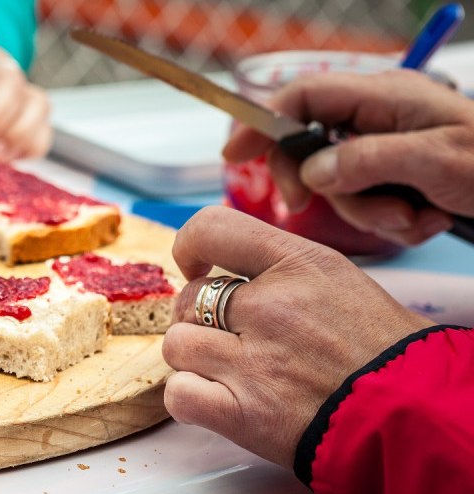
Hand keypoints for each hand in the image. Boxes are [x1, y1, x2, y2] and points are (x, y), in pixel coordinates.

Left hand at [161, 206, 431, 467]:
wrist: (416, 416)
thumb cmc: (384, 354)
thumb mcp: (341, 282)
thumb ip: (281, 273)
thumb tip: (226, 275)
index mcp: (300, 264)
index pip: (211, 228)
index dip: (190, 248)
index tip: (195, 267)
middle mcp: (271, 306)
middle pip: (188, 298)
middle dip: (197, 319)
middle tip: (227, 338)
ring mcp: (253, 361)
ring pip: (176, 345)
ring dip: (194, 361)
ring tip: (229, 372)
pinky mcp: (242, 413)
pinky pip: (178, 394)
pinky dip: (190, 400)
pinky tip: (219, 402)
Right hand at [224, 70, 473, 245]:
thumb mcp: (434, 161)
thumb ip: (366, 162)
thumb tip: (313, 173)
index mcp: (382, 97)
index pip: (302, 96)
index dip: (262, 122)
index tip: (235, 155)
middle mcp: (377, 120)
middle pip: (310, 149)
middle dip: (317, 185)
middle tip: (310, 206)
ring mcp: (385, 151)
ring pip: (339, 186)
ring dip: (370, 213)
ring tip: (412, 217)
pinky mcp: (395, 180)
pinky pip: (367, 204)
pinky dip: (392, 220)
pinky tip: (426, 218)